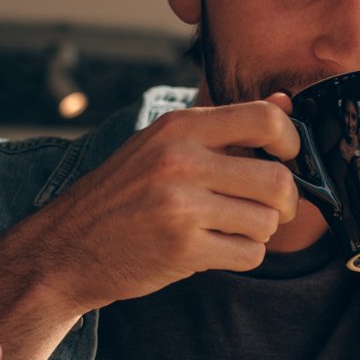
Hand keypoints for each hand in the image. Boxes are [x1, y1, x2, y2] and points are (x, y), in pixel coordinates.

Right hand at [31, 96, 301, 313]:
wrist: (66, 247)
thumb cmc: (122, 195)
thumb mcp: (163, 145)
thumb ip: (225, 127)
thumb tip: (286, 104)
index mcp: (179, 127)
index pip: (265, 120)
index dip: (293, 142)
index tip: (289, 159)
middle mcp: (180, 160)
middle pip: (278, 180)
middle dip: (286, 201)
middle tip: (271, 208)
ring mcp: (181, 206)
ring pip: (267, 222)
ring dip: (258, 231)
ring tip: (227, 228)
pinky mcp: (183, 249)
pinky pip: (249, 254)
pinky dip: (241, 255)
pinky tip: (214, 249)